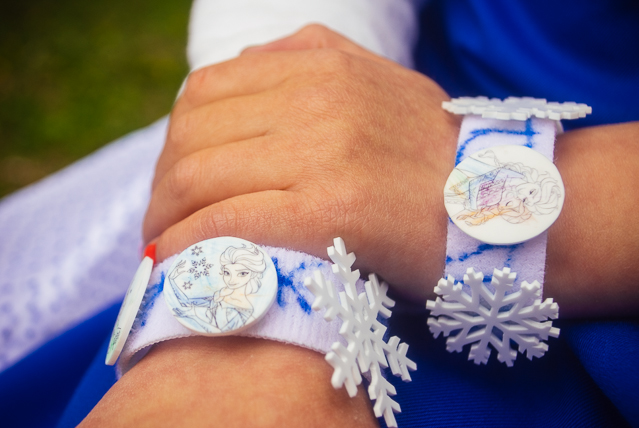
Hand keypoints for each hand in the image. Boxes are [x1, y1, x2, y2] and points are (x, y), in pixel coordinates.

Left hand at [143, 25, 459, 301]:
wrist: (497, 208)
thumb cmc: (430, 157)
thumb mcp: (374, 81)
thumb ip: (308, 62)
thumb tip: (244, 66)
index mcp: (319, 61)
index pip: (205, 92)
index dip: (173, 140)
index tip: (173, 181)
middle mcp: (316, 95)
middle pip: (191, 134)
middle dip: (162, 184)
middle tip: (161, 222)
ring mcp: (323, 149)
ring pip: (198, 175)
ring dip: (166, 216)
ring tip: (164, 245)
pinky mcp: (330, 208)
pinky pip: (228, 220)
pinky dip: (190, 242)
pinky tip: (180, 260)